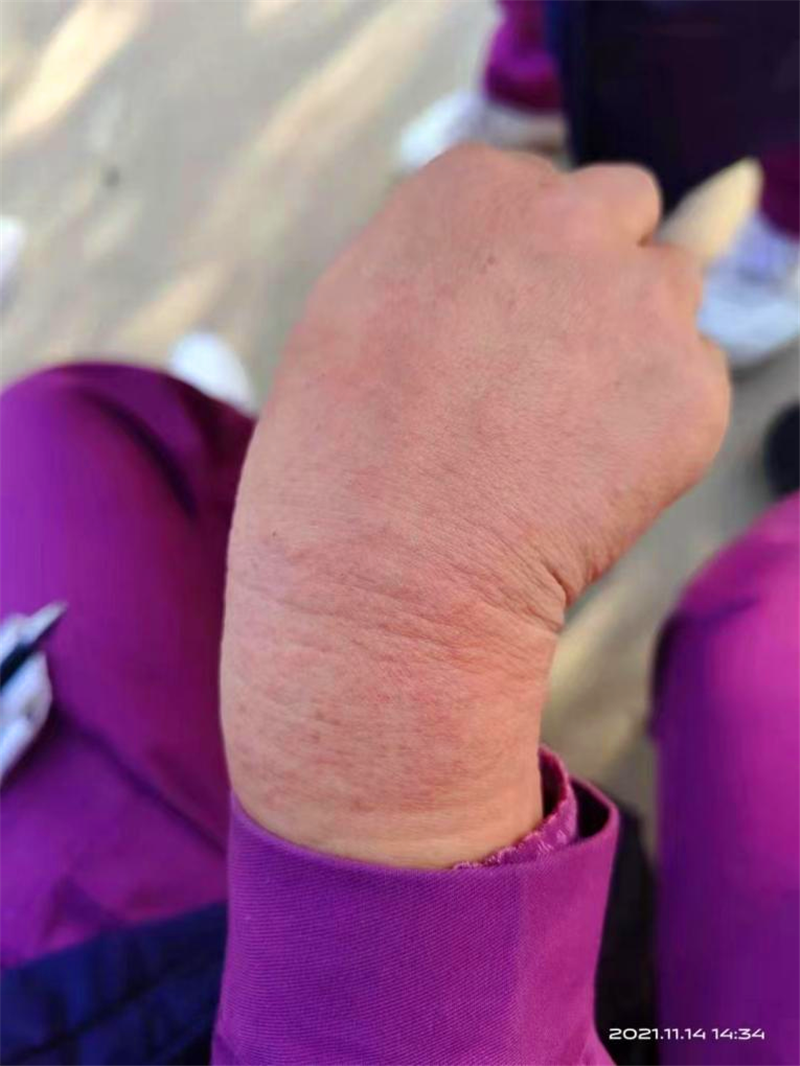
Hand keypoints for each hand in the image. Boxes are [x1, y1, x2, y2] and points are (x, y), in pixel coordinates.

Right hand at [222, 146, 728, 865]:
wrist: (380, 573)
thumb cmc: (342, 456)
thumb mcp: (363, 309)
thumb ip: (454, 252)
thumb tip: (550, 237)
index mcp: (474, 186)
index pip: (543, 190)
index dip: (522, 268)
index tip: (492, 331)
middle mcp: (568, 217)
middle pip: (622, 216)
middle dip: (595, 278)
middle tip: (537, 376)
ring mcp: (640, 299)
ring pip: (668, 300)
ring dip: (629, 352)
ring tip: (549, 442)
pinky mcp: (692, 387)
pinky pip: (692, 387)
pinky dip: (657, 431)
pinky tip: (582, 484)